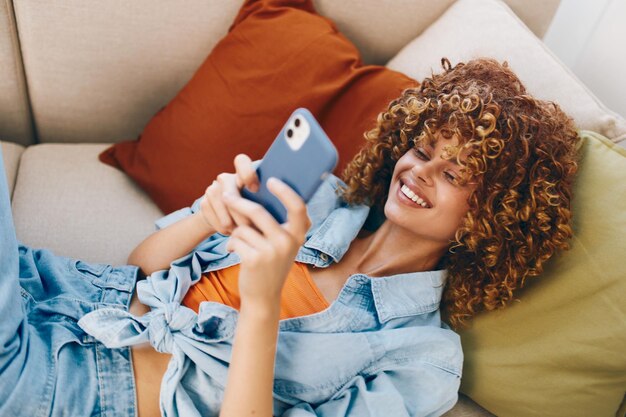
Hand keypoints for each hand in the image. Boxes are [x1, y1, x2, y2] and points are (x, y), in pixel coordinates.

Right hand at [198, 154, 259, 234]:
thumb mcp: (261, 206)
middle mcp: (227, 179)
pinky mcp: (203, 203)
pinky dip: (222, 226)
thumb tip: (275, 210)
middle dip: (239, 209)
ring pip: (220, 202)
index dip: (247, 173)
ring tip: (240, 231)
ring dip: (230, 220)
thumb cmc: (252, 214)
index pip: (241, 161)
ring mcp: (213, 189)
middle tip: (249, 225)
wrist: (226, 221)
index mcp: (243, 175)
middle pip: (229, 187)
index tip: (255, 189)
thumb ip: (266, 202)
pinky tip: (230, 232)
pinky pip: (212, 215)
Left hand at [223, 177, 310, 305]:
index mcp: (298, 235)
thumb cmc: (270, 264)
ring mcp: (272, 252)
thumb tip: (259, 191)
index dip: (285, 191)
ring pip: (243, 227)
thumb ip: (279, 223)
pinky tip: (235, 252)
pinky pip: (235, 239)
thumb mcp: (283, 244)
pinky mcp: (255, 260)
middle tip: (225, 195)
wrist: (263, 296)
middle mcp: (288, 242)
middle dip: (238, 202)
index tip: (271, 180)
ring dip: (235, 232)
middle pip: (258, 212)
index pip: (297, 206)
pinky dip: (231, 243)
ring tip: (240, 243)